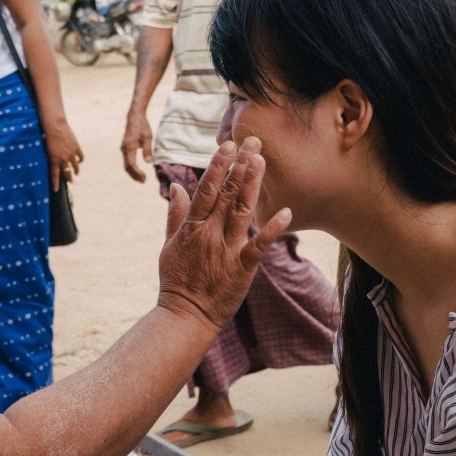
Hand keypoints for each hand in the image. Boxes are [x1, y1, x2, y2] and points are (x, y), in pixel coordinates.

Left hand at [43, 117, 83, 191]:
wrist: (55, 126)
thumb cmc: (48, 136)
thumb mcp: (48, 149)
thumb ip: (52, 157)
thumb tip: (56, 163)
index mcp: (54, 160)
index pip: (55, 175)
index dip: (55, 184)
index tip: (56, 190)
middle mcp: (63, 159)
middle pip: (67, 173)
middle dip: (69, 178)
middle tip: (70, 181)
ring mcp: (71, 154)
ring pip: (76, 167)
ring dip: (76, 171)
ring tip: (76, 173)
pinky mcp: (76, 148)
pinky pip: (81, 158)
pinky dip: (80, 160)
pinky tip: (79, 161)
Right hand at [121, 108, 153, 181]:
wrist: (134, 117)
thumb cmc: (142, 126)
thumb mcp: (147, 137)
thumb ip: (147, 150)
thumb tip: (148, 162)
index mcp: (129, 147)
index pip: (131, 164)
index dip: (137, 172)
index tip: (144, 177)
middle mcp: (124, 149)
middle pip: (127, 167)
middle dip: (135, 175)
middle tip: (144, 181)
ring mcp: (123, 149)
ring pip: (126, 165)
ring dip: (133, 172)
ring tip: (142, 178)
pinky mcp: (125, 148)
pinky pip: (127, 161)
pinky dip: (132, 167)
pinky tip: (138, 170)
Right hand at [157, 137, 290, 329]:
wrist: (185, 314)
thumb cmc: (176, 280)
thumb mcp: (169, 244)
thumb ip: (175, 214)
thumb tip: (176, 187)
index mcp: (192, 227)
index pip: (205, 190)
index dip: (218, 166)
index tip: (228, 146)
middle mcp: (209, 234)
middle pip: (226, 194)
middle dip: (240, 166)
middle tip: (253, 141)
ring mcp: (226, 251)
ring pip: (241, 212)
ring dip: (252, 185)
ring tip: (262, 161)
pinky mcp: (242, 269)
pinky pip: (259, 246)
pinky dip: (272, 230)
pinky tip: (286, 213)